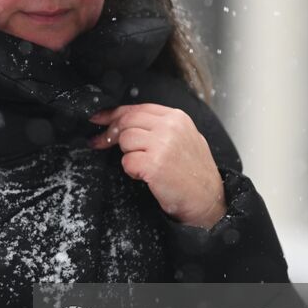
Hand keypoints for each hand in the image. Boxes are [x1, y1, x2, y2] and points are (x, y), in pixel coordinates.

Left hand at [88, 103, 226, 228]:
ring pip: (124, 139)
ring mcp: (163, 144)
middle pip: (126, 120)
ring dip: (128, 154)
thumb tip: (124, 121)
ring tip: (143, 165)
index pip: (137, 108)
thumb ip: (160, 126)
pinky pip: (127, 161)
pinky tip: (145, 176)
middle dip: (110, 133)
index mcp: (177, 117)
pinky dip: (131, 170)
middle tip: (101, 143)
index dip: (114, 114)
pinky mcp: (155, 164)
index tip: (99, 119)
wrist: (208, 199)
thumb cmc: (194, 172)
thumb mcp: (185, 138)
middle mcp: (170, 127)